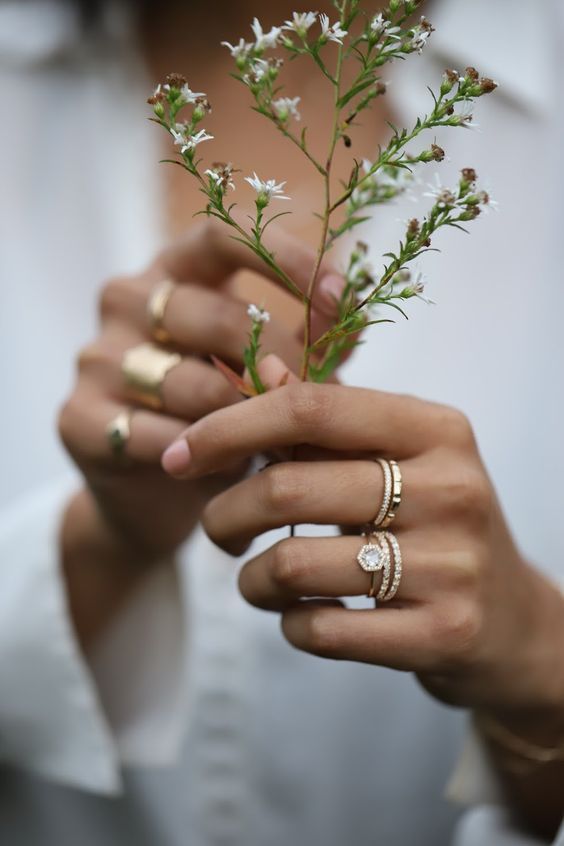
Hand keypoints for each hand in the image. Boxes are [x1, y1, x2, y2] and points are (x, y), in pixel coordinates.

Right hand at [59, 222, 342, 559]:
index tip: (340, 295)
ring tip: (294, 445)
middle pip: (217, 317)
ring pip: (193, 384)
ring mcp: (97, 357)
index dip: (284, 258)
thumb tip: (357, 303)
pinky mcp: (79, 418)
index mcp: (172, 270)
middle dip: (285, 364)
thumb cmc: (220, 411)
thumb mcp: (264, 364)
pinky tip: (235, 473)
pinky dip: (207, 460)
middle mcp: (126, 300)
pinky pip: (159, 438)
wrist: (152, 490)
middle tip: (327, 403)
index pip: (223, 235)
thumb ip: (306, 334)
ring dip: (253, 420)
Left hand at [162, 374, 563, 720]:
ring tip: (259, 582)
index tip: (178, 455)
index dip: (228, 428)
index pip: (309, 409)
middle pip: (286, 488)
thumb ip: (327, 422)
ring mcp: (453, 565)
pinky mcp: (443, 633)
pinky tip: (301, 616)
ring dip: (251, 580)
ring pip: (292, 565)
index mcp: (437, 430)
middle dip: (224, 515)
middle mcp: (452, 488)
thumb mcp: (399, 461)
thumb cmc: (434, 526)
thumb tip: (256, 371)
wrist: (512, 623)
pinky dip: (288, 623)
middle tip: (220, 531)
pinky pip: (318, 630)